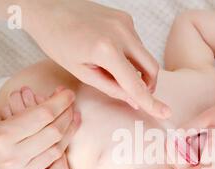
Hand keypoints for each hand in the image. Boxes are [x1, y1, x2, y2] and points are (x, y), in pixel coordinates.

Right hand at [0, 88, 79, 168]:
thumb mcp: (0, 114)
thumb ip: (28, 107)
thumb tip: (59, 94)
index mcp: (1, 136)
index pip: (42, 115)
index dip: (60, 102)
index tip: (69, 93)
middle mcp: (10, 158)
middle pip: (53, 133)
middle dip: (66, 115)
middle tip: (71, 105)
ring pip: (56, 152)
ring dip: (68, 133)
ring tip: (73, 118)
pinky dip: (60, 160)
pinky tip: (63, 146)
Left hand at [24, 0, 170, 117]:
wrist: (48, 7)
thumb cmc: (57, 40)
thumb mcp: (81, 72)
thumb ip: (111, 88)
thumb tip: (134, 100)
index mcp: (106, 50)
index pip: (135, 84)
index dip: (151, 102)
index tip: (165, 113)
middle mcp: (122, 33)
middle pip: (151, 68)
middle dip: (149, 85)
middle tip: (136, 95)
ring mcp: (126, 23)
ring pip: (145, 56)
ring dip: (137, 69)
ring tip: (112, 70)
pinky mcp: (126, 18)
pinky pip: (137, 44)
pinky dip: (131, 55)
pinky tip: (111, 54)